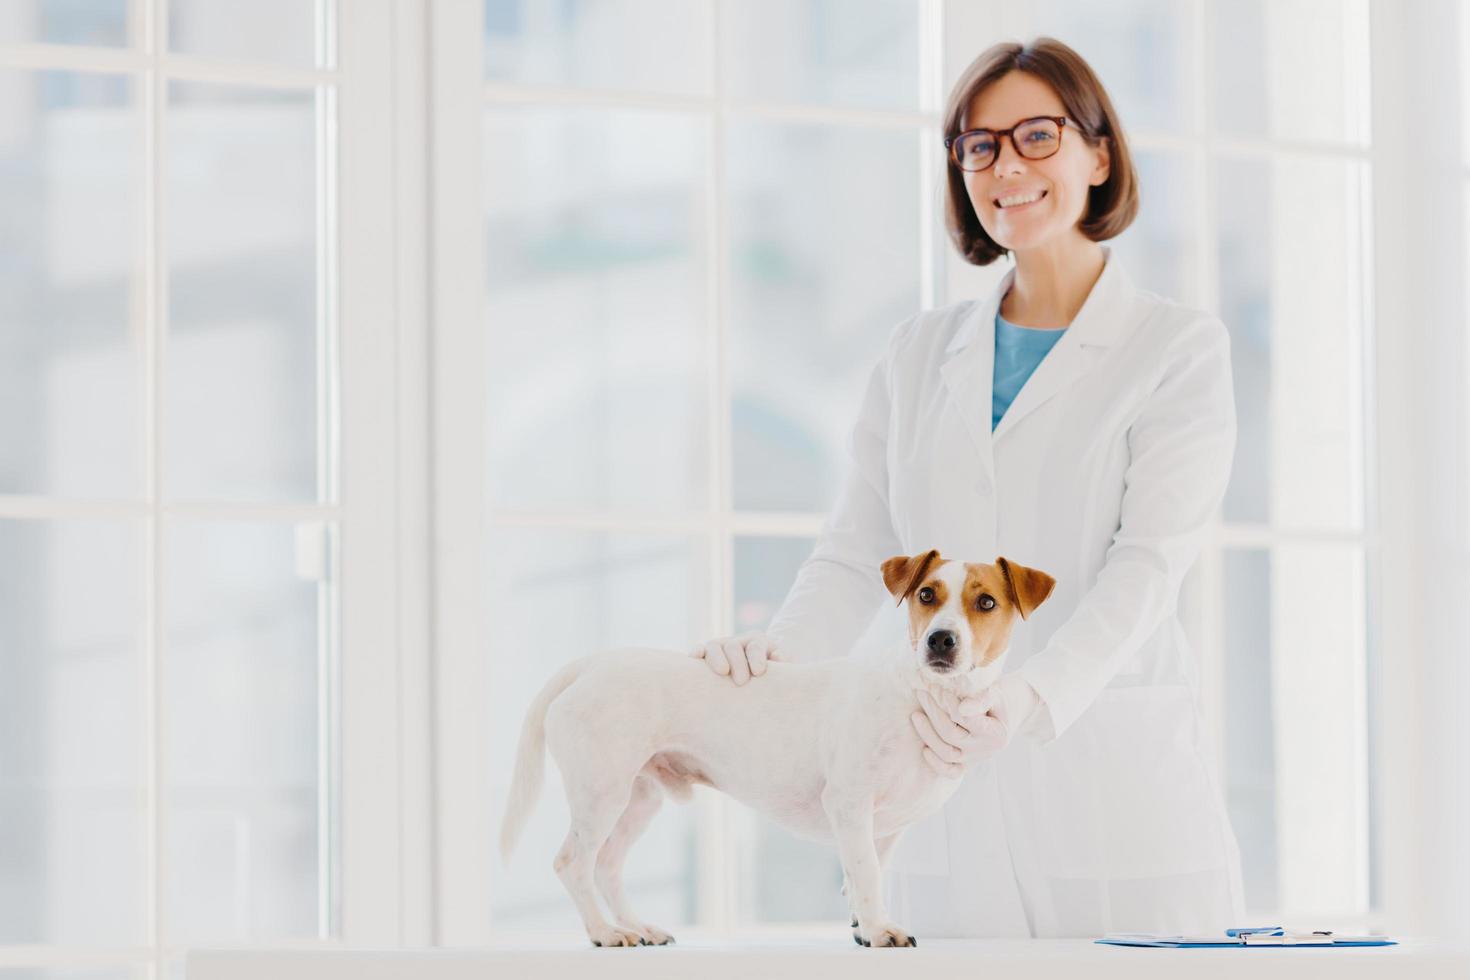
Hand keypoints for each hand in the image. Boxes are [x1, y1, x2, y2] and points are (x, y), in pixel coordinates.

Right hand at [688, 631, 781, 684]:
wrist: (756, 675)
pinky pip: (698, 650)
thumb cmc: (771, 674)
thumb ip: (784, 662)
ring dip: (717, 658)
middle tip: (742, 681)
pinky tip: (695, 659)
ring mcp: (720, 647)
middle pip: (734, 646)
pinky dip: (695, 652)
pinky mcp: (705, 656)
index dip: (757, 657)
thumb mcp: (782, 668)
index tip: (758, 672)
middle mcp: (737, 642)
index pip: (755, 645)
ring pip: (714, 646)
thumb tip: (778, 657)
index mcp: (757, 642)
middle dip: (738, 662)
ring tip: (722, 672)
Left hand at [910, 673, 1040, 776]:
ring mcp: (974, 759)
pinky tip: (924, 748)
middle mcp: (985, 750)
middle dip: (932, 712)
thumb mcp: (996, 694)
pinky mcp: (966, 764)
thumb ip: (981, 700)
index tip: (935, 686)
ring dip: (927, 733)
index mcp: (996, 734)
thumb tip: (961, 708)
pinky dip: (936, 764)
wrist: (1008, 711)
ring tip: (915, 714)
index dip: (947, 702)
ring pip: (946, 753)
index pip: (964, 719)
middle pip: (951, 735)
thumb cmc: (1000, 698)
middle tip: (921, 693)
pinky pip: (950, 772)